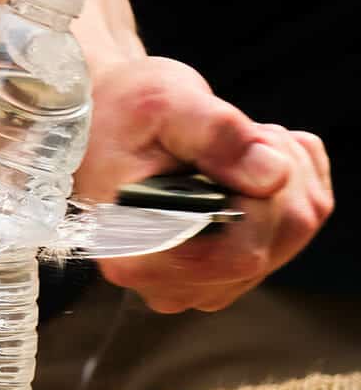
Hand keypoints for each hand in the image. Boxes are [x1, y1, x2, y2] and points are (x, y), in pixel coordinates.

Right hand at [76, 57, 332, 312]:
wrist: (100, 124)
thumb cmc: (119, 113)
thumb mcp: (164, 104)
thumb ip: (218, 135)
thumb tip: (274, 174)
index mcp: (139, 253)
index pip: (241, 252)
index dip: (264, 198)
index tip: (248, 143)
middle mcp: (164, 284)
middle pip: (271, 246)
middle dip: (282, 178)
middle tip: (242, 135)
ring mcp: (193, 285)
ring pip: (288, 238)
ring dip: (287, 180)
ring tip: (236, 148)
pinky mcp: (217, 274)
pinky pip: (288, 236)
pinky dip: (287, 190)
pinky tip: (248, 165)